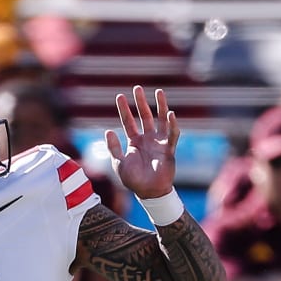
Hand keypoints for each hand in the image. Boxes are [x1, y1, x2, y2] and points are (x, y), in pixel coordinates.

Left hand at [104, 86, 179, 201]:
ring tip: (159, 92)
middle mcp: (147, 139)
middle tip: (137, 88)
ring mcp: (159, 143)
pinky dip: (172, 125)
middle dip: (141, 102)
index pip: (128, 122)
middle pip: (144, 116)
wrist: (149, 192)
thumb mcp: (119, 164)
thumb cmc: (133, 180)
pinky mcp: (169, 150)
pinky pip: (172, 135)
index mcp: (134, 142)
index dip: (124, 109)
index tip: (120, 96)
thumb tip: (107, 131)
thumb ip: (113, 148)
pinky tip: (170, 114)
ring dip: (160, 106)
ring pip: (161, 120)